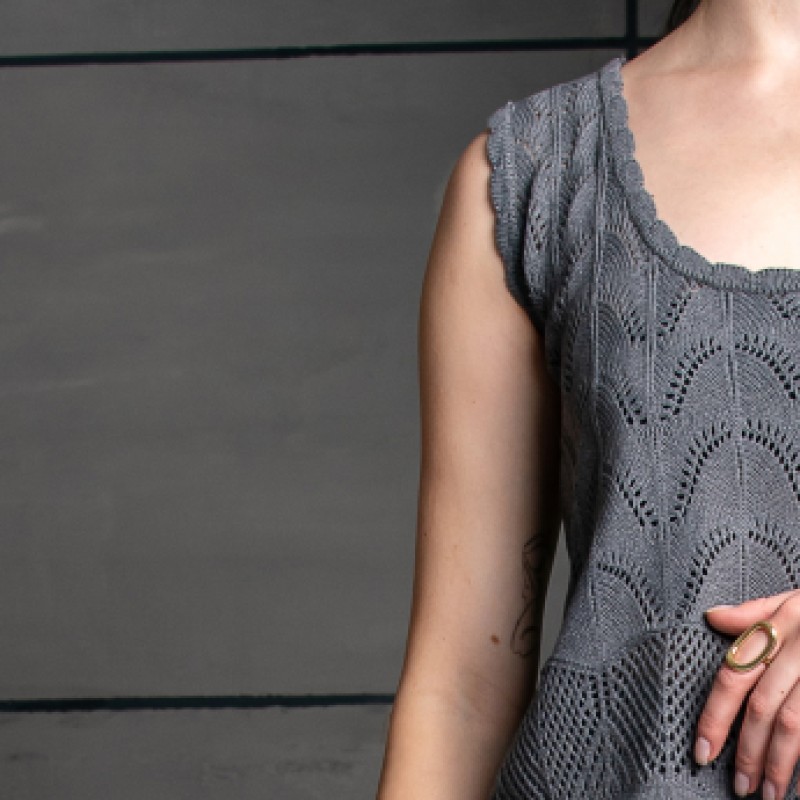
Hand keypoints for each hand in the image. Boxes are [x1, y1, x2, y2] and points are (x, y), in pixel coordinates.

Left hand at [698, 589, 799, 799]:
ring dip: (778, 763)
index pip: (734, 674)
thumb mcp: (796, 598)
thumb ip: (755, 612)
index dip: (714, 716)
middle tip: (739, 785)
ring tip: (769, 794)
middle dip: (747, 750)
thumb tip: (713, 618)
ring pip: (793, 722)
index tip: (702, 751)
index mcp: (781, 625)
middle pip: (763, 705)